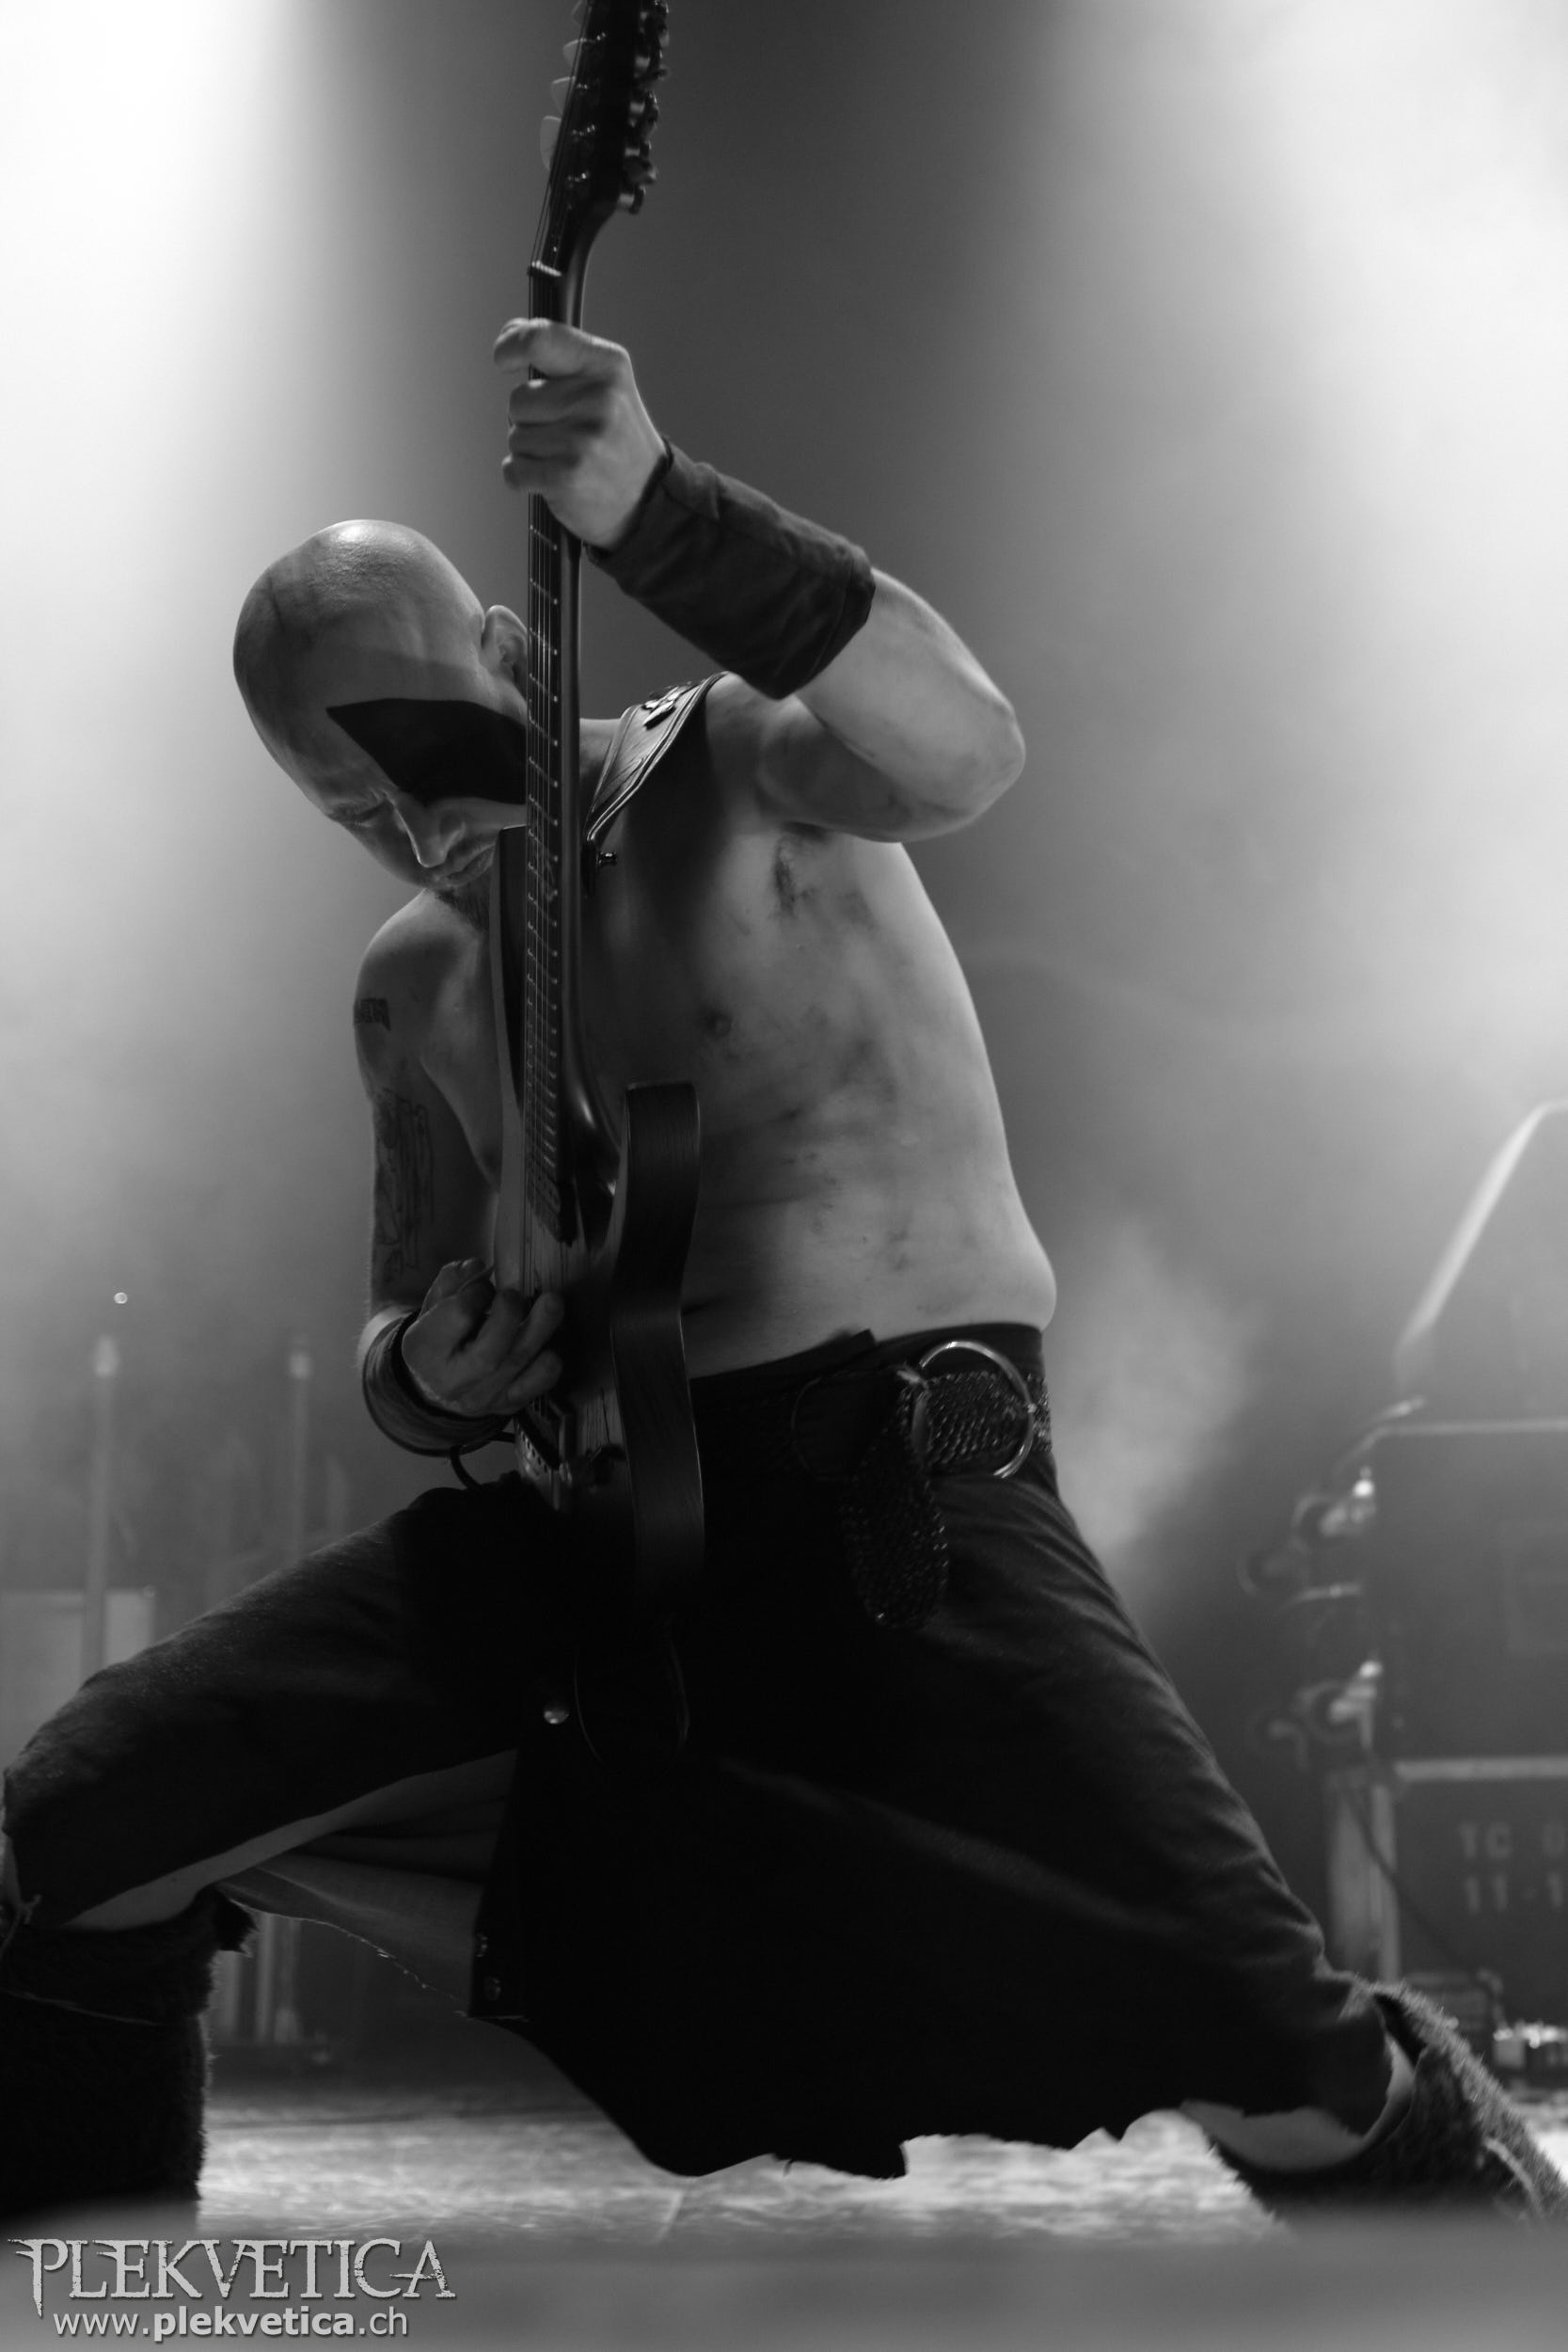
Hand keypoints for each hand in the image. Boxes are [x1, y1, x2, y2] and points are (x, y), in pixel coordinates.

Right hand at [400, 1259, 563, 1418]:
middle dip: (509, 1316)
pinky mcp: (506, 1405)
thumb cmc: (438, 1337)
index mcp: (425, 1349)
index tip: (484, 1286)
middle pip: (490, 1352)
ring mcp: (482, 1397)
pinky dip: (547, 1365)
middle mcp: (453, 1381)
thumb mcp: (432, 1306)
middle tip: (514, 1294)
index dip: (478, 1292)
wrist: (434, 1387)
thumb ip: (452, 1282)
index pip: (458, 1317)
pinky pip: (535, 1386)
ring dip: (540, 1330)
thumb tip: (477, 1267)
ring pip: (517, 1366)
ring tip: (552, 1303)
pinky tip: (549, 1344)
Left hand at [493, 318, 664, 547]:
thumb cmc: (616, 437)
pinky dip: (525, 477)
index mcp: (607, 366)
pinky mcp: (566, 477)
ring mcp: (582, 441)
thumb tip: (510, 336)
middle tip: (565, 432)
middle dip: (530, 418)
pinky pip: (513, 470)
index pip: (541, 339)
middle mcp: (598, 400)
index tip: (504, 358)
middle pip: (518, 399)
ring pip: (515, 436)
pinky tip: (554, 478)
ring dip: (531, 451)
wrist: (647, 497)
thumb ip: (562, 356)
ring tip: (566, 456)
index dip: (511, 346)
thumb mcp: (606, 383)